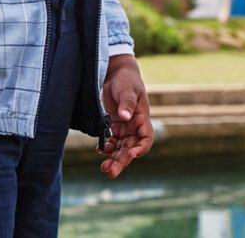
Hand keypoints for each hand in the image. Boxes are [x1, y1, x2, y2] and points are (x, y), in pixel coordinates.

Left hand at [96, 54, 152, 177]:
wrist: (116, 73)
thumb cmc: (126, 80)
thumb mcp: (128, 90)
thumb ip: (127, 103)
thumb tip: (125, 117)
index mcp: (142, 119)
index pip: (145, 139)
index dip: (140, 149)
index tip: (132, 155)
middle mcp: (134, 127)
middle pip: (130, 149)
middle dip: (122, 161)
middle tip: (110, 172)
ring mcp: (124, 128)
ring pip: (120, 149)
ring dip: (114, 159)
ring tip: (104, 168)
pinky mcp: (114, 126)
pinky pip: (112, 141)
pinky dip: (106, 148)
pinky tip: (99, 151)